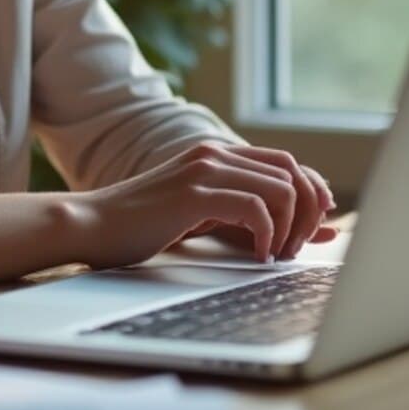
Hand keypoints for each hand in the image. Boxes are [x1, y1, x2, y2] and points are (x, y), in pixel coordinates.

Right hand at [77, 139, 337, 269]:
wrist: (91, 224)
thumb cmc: (140, 226)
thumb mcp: (200, 213)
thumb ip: (245, 214)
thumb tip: (308, 231)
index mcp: (215, 154)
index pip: (287, 162)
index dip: (312, 191)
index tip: (318, 224)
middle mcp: (213, 154)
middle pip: (293, 172)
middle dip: (307, 213)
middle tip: (298, 247)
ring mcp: (203, 171)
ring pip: (281, 188)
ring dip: (290, 226)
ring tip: (277, 252)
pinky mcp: (194, 194)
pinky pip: (255, 207)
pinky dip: (267, 234)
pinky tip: (258, 255)